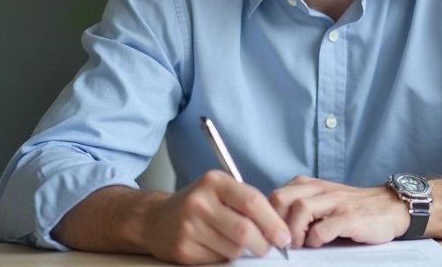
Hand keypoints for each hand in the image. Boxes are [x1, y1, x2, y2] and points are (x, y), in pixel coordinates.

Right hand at [145, 170, 291, 264]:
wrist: (157, 219)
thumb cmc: (199, 204)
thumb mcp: (221, 191)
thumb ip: (248, 204)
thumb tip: (279, 229)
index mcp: (214, 182)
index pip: (252, 202)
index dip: (273, 222)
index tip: (284, 236)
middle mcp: (200, 201)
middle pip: (244, 230)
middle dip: (263, 243)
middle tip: (268, 248)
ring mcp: (189, 226)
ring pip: (233, 248)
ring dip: (243, 251)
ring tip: (236, 243)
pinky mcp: (183, 248)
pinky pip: (217, 260)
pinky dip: (224, 258)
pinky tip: (217, 247)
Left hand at [269, 175, 409, 248]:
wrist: (391, 207)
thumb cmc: (355, 208)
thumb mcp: (326, 201)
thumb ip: (303, 208)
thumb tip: (276, 229)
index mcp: (312, 186)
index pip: (276, 195)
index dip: (268, 217)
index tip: (271, 234)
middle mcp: (321, 190)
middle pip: (281, 198)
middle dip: (275, 222)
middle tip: (282, 240)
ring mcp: (336, 202)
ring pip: (300, 209)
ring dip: (293, 231)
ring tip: (299, 244)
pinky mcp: (350, 218)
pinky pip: (322, 228)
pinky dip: (315, 240)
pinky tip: (318, 244)